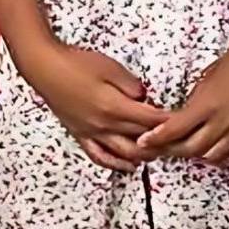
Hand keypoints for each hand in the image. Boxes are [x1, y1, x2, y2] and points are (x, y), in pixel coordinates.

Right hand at [17, 41, 166, 172]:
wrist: (44, 67)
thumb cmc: (75, 63)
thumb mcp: (110, 67)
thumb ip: (132, 85)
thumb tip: (145, 98)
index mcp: (114, 107)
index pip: (151, 121)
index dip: (170, 123)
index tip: (184, 121)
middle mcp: (105, 125)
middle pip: (142, 141)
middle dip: (163, 142)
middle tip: (178, 140)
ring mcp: (92, 133)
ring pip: (125, 154)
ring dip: (145, 156)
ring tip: (159, 152)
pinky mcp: (81, 134)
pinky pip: (101, 156)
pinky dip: (117, 164)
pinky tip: (128, 164)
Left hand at [139, 31, 228, 168]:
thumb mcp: (210, 73)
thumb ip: (198, 96)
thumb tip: (189, 109)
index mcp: (208, 103)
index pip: (175, 129)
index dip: (157, 138)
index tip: (145, 141)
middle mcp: (225, 121)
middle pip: (192, 148)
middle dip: (172, 150)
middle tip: (162, 149)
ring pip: (215, 156)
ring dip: (198, 156)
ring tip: (189, 150)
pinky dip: (227, 159)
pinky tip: (219, 156)